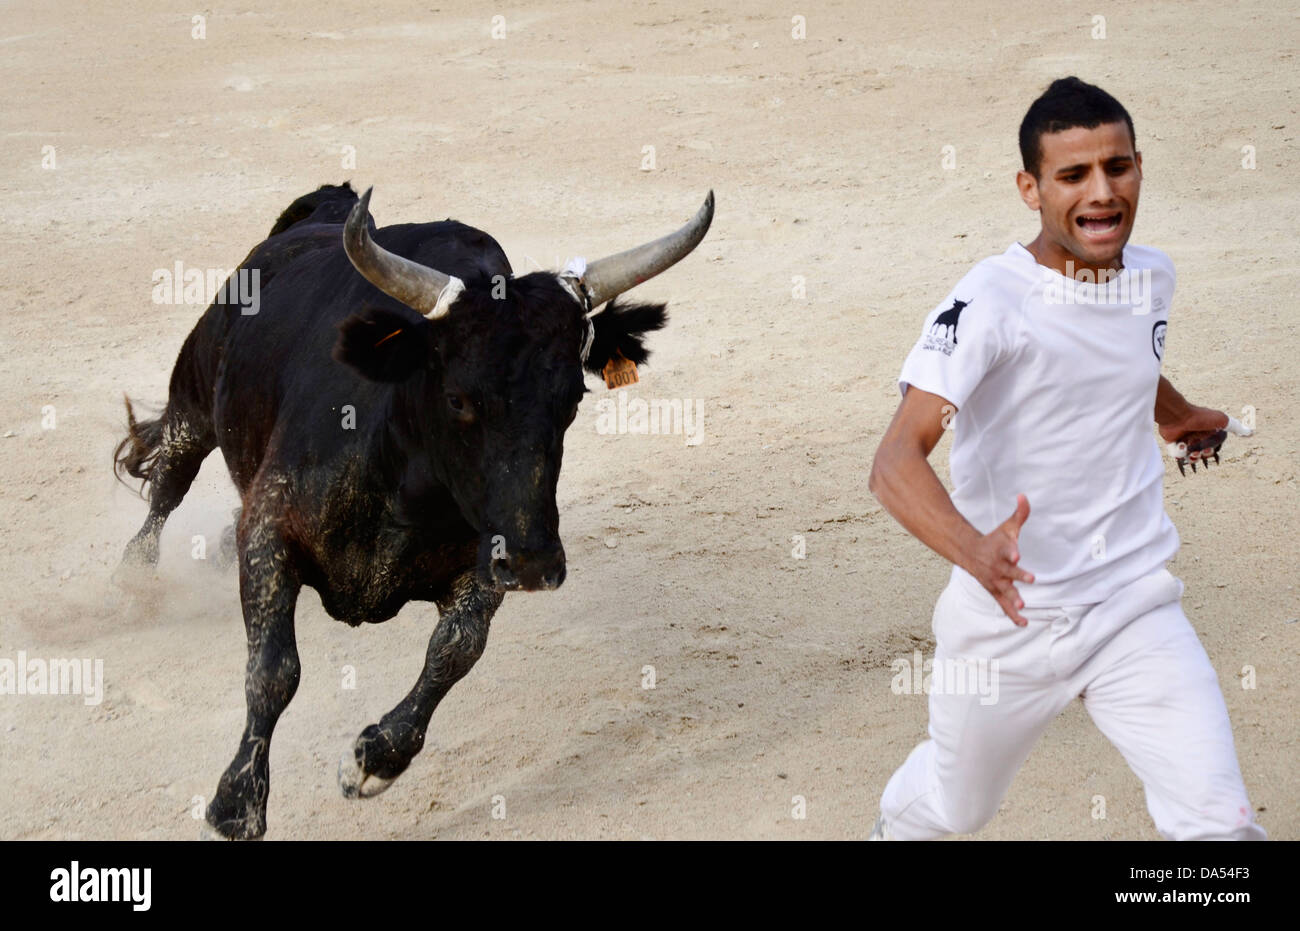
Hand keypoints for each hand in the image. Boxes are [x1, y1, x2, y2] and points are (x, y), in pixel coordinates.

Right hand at [965, 494, 1034, 626]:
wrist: (969, 553)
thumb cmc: (994, 540)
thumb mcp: (1007, 527)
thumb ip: (1020, 514)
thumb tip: (1025, 495)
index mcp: (1001, 550)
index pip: (1008, 550)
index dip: (1012, 551)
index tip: (1017, 554)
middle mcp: (997, 567)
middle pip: (1009, 572)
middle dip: (1018, 576)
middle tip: (1030, 579)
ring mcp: (995, 581)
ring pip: (1005, 591)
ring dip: (1013, 598)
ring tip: (1022, 605)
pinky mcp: (995, 591)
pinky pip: (1004, 604)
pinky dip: (1013, 614)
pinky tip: (1024, 623)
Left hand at [1158, 406, 1250, 474]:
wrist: (1177, 416)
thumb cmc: (1199, 417)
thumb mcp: (1222, 420)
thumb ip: (1235, 426)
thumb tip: (1250, 432)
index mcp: (1208, 434)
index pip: (1212, 450)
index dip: (1210, 452)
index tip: (1208, 448)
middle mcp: (1197, 438)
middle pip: (1201, 455)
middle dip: (1201, 455)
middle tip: (1198, 450)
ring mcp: (1185, 440)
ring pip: (1189, 457)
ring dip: (1191, 456)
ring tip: (1190, 449)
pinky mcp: (1173, 443)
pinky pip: (1177, 454)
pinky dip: (1179, 451)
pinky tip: (1180, 444)